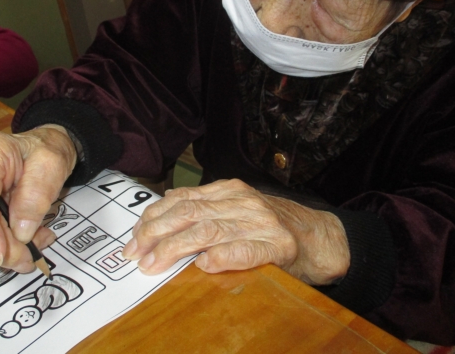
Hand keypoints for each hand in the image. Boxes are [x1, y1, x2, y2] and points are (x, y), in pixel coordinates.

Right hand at [0, 124, 76, 272]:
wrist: (42, 145)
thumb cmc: (47, 150)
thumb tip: (21, 232)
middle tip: (30, 260)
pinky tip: (29, 237)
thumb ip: (37, 196)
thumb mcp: (53, 165)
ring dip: (7, 244)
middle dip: (2, 245)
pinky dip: (6, 238)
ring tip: (38, 243)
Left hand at [122, 179, 349, 284]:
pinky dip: (222, 257)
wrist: (321, 237)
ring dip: (176, 248)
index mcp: (230, 190)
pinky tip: (204, 265)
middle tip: (135, 255)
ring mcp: (260, 223)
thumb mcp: (238, 206)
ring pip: (208, 230)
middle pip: (189, 213)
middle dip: (155, 234)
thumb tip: (167, 204)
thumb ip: (207, 205)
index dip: (153, 218)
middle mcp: (242, 201)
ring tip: (154, 264)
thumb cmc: (274, 226)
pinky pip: (246, 250)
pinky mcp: (278, 246)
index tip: (133, 238)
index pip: (182, 199)